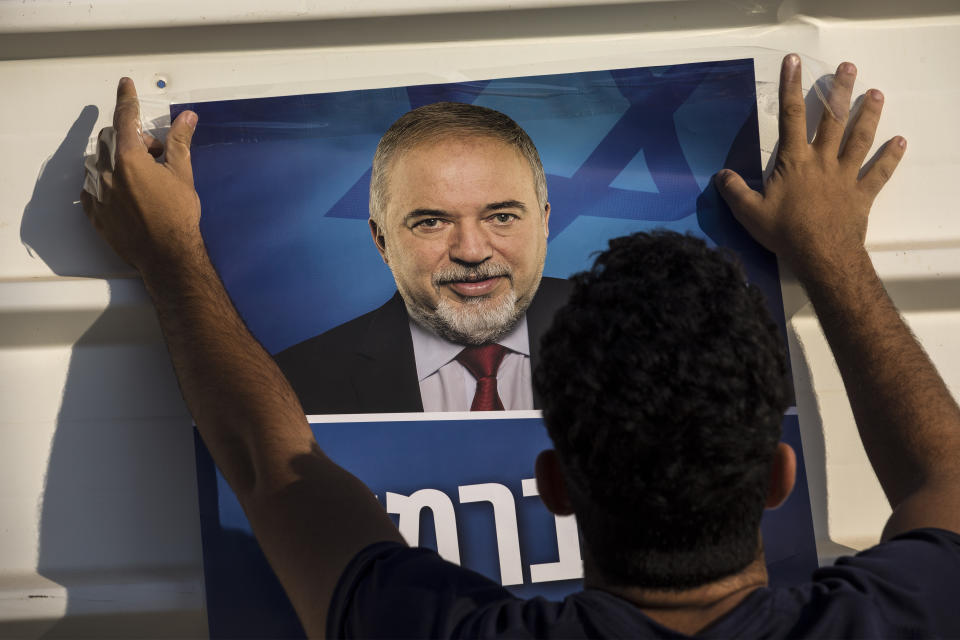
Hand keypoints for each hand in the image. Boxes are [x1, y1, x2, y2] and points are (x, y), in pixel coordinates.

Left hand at [81, 78, 201, 274]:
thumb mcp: (182, 175)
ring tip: (141, 179)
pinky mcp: (93, 210)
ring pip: (98, 160)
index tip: (125, 85)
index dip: (127, 99)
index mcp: (130, 158)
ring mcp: (97, 191)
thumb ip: (180, 142)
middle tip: (155, 156)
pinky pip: (92, 185)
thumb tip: (187, 117)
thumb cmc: (178, 216)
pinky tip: (127, 194)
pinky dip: (106, 181)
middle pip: (111, 138)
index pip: (126, 118)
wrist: (167, 255)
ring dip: (116, 160)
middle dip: (131, 139)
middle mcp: (107, 171)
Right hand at [716, 54, 904, 277]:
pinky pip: (878, 173)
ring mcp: (845, 176)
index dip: (791, 88)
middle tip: (848, 67)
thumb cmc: (784, 233)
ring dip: (868, 115)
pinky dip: (890, 158)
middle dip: (839, 91)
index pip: (791, 117)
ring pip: (859, 139)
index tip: (794, 63)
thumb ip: (734, 191)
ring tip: (876, 93)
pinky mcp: (861, 194)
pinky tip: (900, 142)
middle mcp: (822, 161)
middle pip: (832, 120)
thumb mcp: (749, 213)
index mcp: (794, 161)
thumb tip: (720, 175)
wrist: (821, 256)